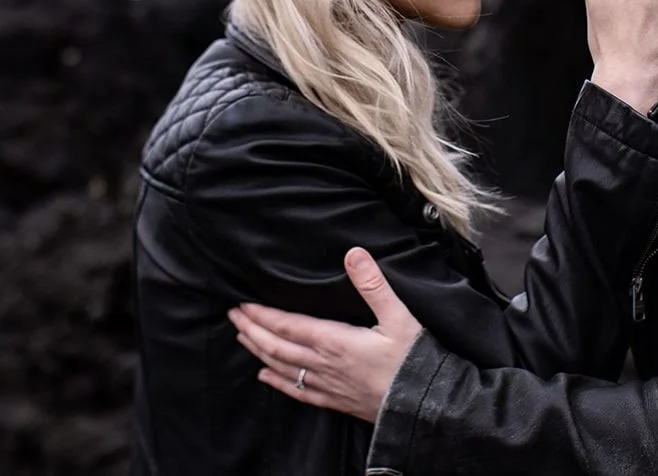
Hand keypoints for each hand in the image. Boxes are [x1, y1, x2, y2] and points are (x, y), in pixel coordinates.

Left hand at [228, 247, 421, 423]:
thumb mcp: (398, 316)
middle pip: (276, 346)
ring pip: (282, 368)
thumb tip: (353, 253)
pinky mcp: (335, 401)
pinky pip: (298, 392)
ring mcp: (327, 385)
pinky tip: (264, 378)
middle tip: (232, 315)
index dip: (262, 315)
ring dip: (259, 352)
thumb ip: (373, 284)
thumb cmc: (413, 360)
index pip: (287, 325)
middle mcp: (324, 364)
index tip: (242, 304)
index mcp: (335, 341)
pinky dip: (277, 383)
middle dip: (252, 330)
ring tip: (242, 337)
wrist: (425, 405)